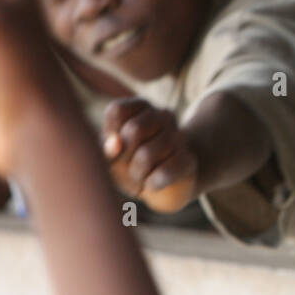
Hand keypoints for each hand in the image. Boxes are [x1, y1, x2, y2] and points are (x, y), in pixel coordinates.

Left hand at [102, 97, 198, 212]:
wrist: (166, 186)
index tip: (115, 148)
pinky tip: (153, 183)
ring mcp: (179, 137)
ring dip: (137, 173)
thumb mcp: (111, 156)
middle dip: (123, 156)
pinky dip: (152, 183)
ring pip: (147, 155)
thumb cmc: (131, 164)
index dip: (110, 134)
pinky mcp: (188, 160)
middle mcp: (163, 116)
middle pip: (134, 130)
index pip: (118, 111)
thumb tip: (115, 143)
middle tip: (128, 165)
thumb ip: (106, 147)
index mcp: (141, 107)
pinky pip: (163, 173)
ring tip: (140, 176)